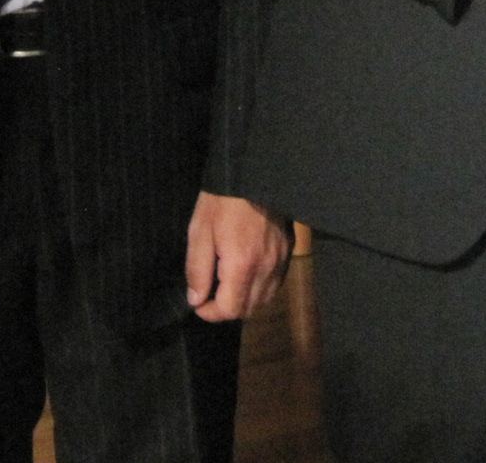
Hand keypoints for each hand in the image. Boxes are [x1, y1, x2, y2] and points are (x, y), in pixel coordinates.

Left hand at [185, 192, 291, 321]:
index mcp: (241, 264)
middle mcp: (266, 266)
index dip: (210, 312)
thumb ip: (197, 270)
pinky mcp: (289, 249)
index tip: (199, 301)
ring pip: (265, 298)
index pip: (230, 310)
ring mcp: (281, 259)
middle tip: (211, 292)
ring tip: (229, 283)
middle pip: (249, 309)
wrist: (254, 172)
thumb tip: (196, 300)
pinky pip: (277, 281)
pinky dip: (262, 286)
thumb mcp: (200, 232)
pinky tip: (249, 272)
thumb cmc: (222, 201)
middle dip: (227, 308)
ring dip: (246, 299)